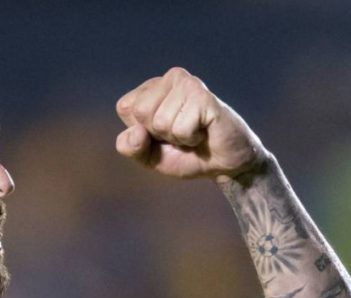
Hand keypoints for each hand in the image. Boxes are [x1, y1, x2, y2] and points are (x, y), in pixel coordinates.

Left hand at [115, 67, 267, 181]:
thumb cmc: (187, 156)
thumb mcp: (149, 157)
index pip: (125, 108)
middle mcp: (170, 78)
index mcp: (152, 87)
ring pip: (160, 122)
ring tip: (194, 132)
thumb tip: (136, 132)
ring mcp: (188, 84)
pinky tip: (204, 131)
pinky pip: (180, 128)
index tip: (163, 135)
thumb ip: (130, 148)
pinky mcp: (203, 96)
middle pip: (141, 112)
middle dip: (160, 134)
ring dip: (178, 138)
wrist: (225, 165)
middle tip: (181, 133)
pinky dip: (191, 138)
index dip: (142, 132)